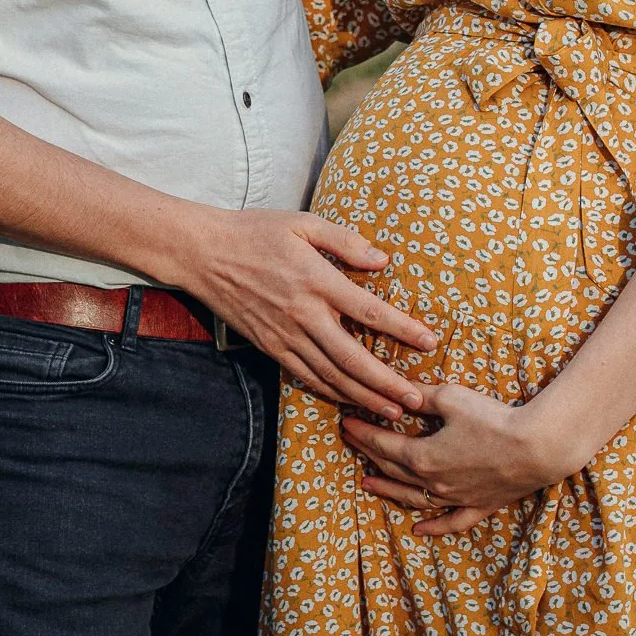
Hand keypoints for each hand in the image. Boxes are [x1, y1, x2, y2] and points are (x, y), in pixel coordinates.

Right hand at [191, 209, 438, 420]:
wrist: (206, 254)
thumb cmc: (256, 232)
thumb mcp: (303, 224)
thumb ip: (345, 241)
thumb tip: (382, 261)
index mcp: (317, 281)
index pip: (369, 311)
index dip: (402, 329)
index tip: (429, 342)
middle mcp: (303, 314)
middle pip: (353, 358)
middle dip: (387, 383)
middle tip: (416, 400)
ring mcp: (285, 335)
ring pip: (330, 375)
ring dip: (363, 396)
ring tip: (392, 411)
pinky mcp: (270, 347)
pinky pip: (305, 376)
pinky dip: (330, 392)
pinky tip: (349, 400)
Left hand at [341, 379, 576, 534]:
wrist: (537, 447)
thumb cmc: (493, 419)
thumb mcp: (451, 398)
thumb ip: (421, 396)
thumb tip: (397, 390)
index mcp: (423, 456)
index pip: (382, 445)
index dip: (362, 433)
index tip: (346, 423)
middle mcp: (434, 482)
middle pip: (393, 470)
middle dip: (369, 454)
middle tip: (352, 442)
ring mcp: (456, 497)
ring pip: (414, 498)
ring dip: (389, 490)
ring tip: (367, 484)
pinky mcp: (479, 505)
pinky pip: (451, 521)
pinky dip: (433, 527)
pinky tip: (419, 530)